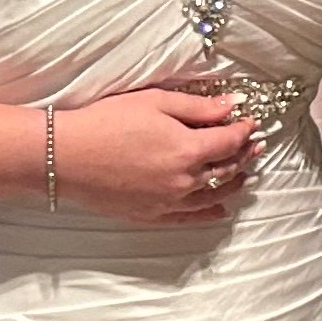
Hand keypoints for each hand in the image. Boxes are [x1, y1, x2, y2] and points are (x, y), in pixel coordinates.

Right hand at [48, 85, 259, 226]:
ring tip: (244, 175)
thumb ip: (198, 107)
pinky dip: (208, 214)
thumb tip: (232, 106)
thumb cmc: (107, 121)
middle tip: (255, 147)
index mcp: (188, 150)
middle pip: (225, 169)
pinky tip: (220, 210)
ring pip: (212, 195)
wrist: (66, 155)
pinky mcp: (150, 214)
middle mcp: (184, 180)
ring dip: (232, 183)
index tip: (250, 123)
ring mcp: (168, 201)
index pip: (229, 141)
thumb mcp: (155, 102)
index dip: (244, 131)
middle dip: (243, 156)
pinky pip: (188, 218)